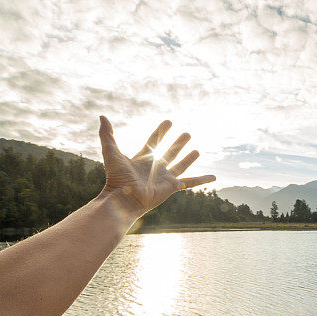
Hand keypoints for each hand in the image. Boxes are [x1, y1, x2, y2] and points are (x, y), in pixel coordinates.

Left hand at [97, 116, 214, 218]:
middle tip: (187, 134)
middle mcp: (155, 168)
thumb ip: (107, 135)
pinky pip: (191, 182)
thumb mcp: (111, 152)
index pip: (154, 141)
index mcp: (142, 159)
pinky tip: (214, 177)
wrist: (124, 198)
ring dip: (188, 157)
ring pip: (180, 165)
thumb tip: (102, 117)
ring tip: (196, 150)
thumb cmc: (117, 178)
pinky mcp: (173, 186)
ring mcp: (165, 177)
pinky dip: (203, 180)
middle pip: (169, 152)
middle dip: (178, 143)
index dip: (161, 131)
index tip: (168, 122)